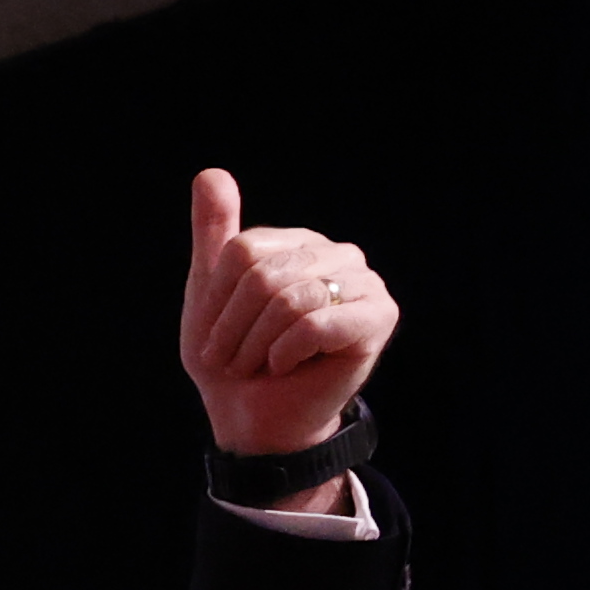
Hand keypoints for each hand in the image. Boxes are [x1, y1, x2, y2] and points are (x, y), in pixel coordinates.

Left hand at [179, 168, 397, 472]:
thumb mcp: (209, 293)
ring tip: (259, 365)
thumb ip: (214, 233)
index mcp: (297, 242)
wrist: (259, 417)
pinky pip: (315, 323)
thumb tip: (210, 172)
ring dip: (258, 345)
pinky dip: (285, 352)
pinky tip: (285, 366)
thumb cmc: (235, 358)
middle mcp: (336, 253)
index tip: (216, 337)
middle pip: (263, 275)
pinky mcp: (380, 316)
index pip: (241, 251)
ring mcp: (364, 282)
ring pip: (289, 298)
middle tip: (235, 360)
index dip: (218, 302)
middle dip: (235, 328)